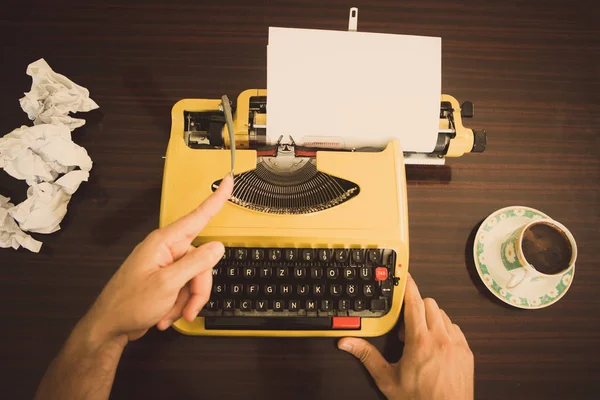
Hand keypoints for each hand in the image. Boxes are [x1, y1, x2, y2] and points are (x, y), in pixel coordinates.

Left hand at [83, 174, 232, 342]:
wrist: (110, 327)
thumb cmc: (129, 304)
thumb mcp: (167, 284)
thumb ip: (195, 263)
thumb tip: (217, 247)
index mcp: (164, 242)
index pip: (197, 217)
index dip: (216, 199)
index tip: (228, 181)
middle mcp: (166, 250)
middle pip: (201, 262)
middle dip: (198, 289)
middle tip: (190, 308)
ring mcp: (166, 266)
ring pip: (196, 278)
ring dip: (187, 301)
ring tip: (171, 313)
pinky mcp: (165, 280)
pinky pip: (185, 289)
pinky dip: (179, 305)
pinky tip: (165, 315)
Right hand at [338, 274, 473, 399]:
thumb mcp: (388, 379)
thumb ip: (367, 356)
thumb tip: (346, 343)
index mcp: (420, 342)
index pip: (414, 303)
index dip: (408, 286)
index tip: (404, 275)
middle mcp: (441, 339)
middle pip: (430, 304)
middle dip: (416, 307)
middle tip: (405, 326)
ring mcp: (457, 345)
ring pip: (444, 315)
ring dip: (430, 319)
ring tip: (419, 339)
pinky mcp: (467, 353)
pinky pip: (455, 329)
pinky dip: (444, 330)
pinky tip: (434, 346)